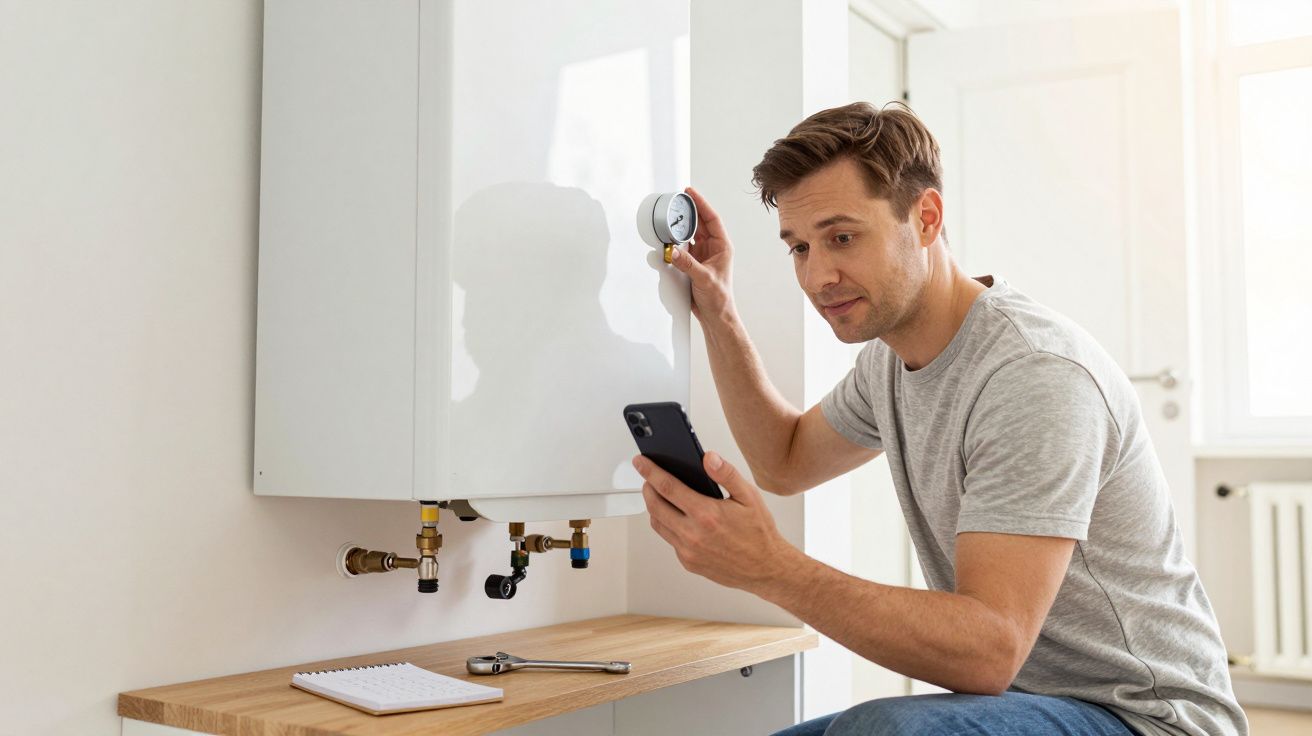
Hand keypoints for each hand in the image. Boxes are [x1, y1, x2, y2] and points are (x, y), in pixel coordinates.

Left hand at [633, 450, 802, 592]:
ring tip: (660, 495)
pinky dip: (669, 525)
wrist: (766, 569)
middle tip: (648, 478)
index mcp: (706, 514)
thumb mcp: (749, 497)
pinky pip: (670, 540)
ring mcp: (688, 551)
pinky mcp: (688, 562)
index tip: (641, 462)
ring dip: (655, 507)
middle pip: (654, 506)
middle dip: (647, 488)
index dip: (650, 472)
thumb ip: (726, 474)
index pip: (667, 487)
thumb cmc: (759, 532)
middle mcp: (693, 535)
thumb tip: (708, 457)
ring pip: (658, 524)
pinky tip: (678, 517)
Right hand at [671, 187, 735, 322]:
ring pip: (691, 233)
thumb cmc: (719, 298)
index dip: (702, 204)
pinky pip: (683, 245)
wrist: (715, 315)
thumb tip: (674, 251)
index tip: (691, 193)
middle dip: (691, 209)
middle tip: (679, 197)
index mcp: (722, 247)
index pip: (712, 219)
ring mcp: (703, 255)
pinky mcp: (693, 262)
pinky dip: (676, 239)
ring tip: (672, 212)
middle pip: (701, 222)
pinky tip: (669, 235)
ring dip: (682, 223)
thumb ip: (688, 265)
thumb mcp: (704, 279)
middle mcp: (713, 248)